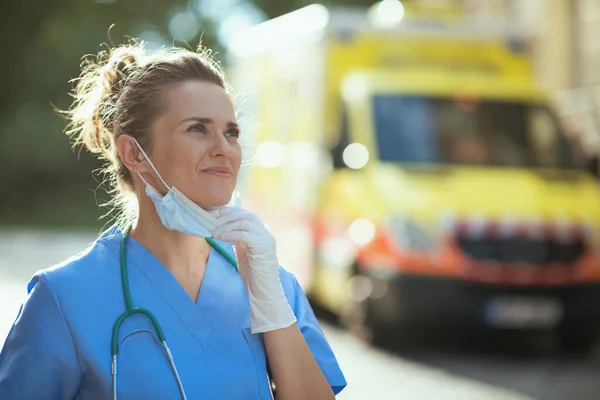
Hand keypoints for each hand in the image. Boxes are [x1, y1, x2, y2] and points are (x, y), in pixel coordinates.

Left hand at [213, 207, 296, 332]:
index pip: (247, 215)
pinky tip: (219, 238)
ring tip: (213, 232)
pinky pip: (244, 235)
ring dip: (226, 225)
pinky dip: (230, 234)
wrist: (264, 294)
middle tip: (211, 222)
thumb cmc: (253, 277)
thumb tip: (223, 229)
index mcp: (262, 234)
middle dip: (227, 217)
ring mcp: (266, 240)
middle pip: (246, 215)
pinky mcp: (263, 248)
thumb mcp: (243, 254)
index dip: (230, 212)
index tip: (215, 214)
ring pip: (245, 222)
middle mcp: (266, 234)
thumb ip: (238, 240)